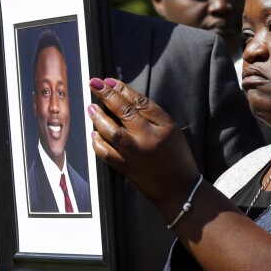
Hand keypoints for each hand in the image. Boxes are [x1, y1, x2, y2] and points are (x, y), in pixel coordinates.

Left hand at [88, 77, 200, 204]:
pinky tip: (94, 134)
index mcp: (164, 126)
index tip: (109, 81)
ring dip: (98, 118)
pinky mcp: (126, 168)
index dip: (122, 89)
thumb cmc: (177, 157)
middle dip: (107, 95)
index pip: (140, 102)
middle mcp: (149, 139)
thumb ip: (152, 116)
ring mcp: (136, 154)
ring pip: (112, 132)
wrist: (179, 189)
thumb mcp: (172, 131)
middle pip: (125, 112)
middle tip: (94, 84)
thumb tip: (124, 100)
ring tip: (91, 107)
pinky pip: (106, 153)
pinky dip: (97, 143)